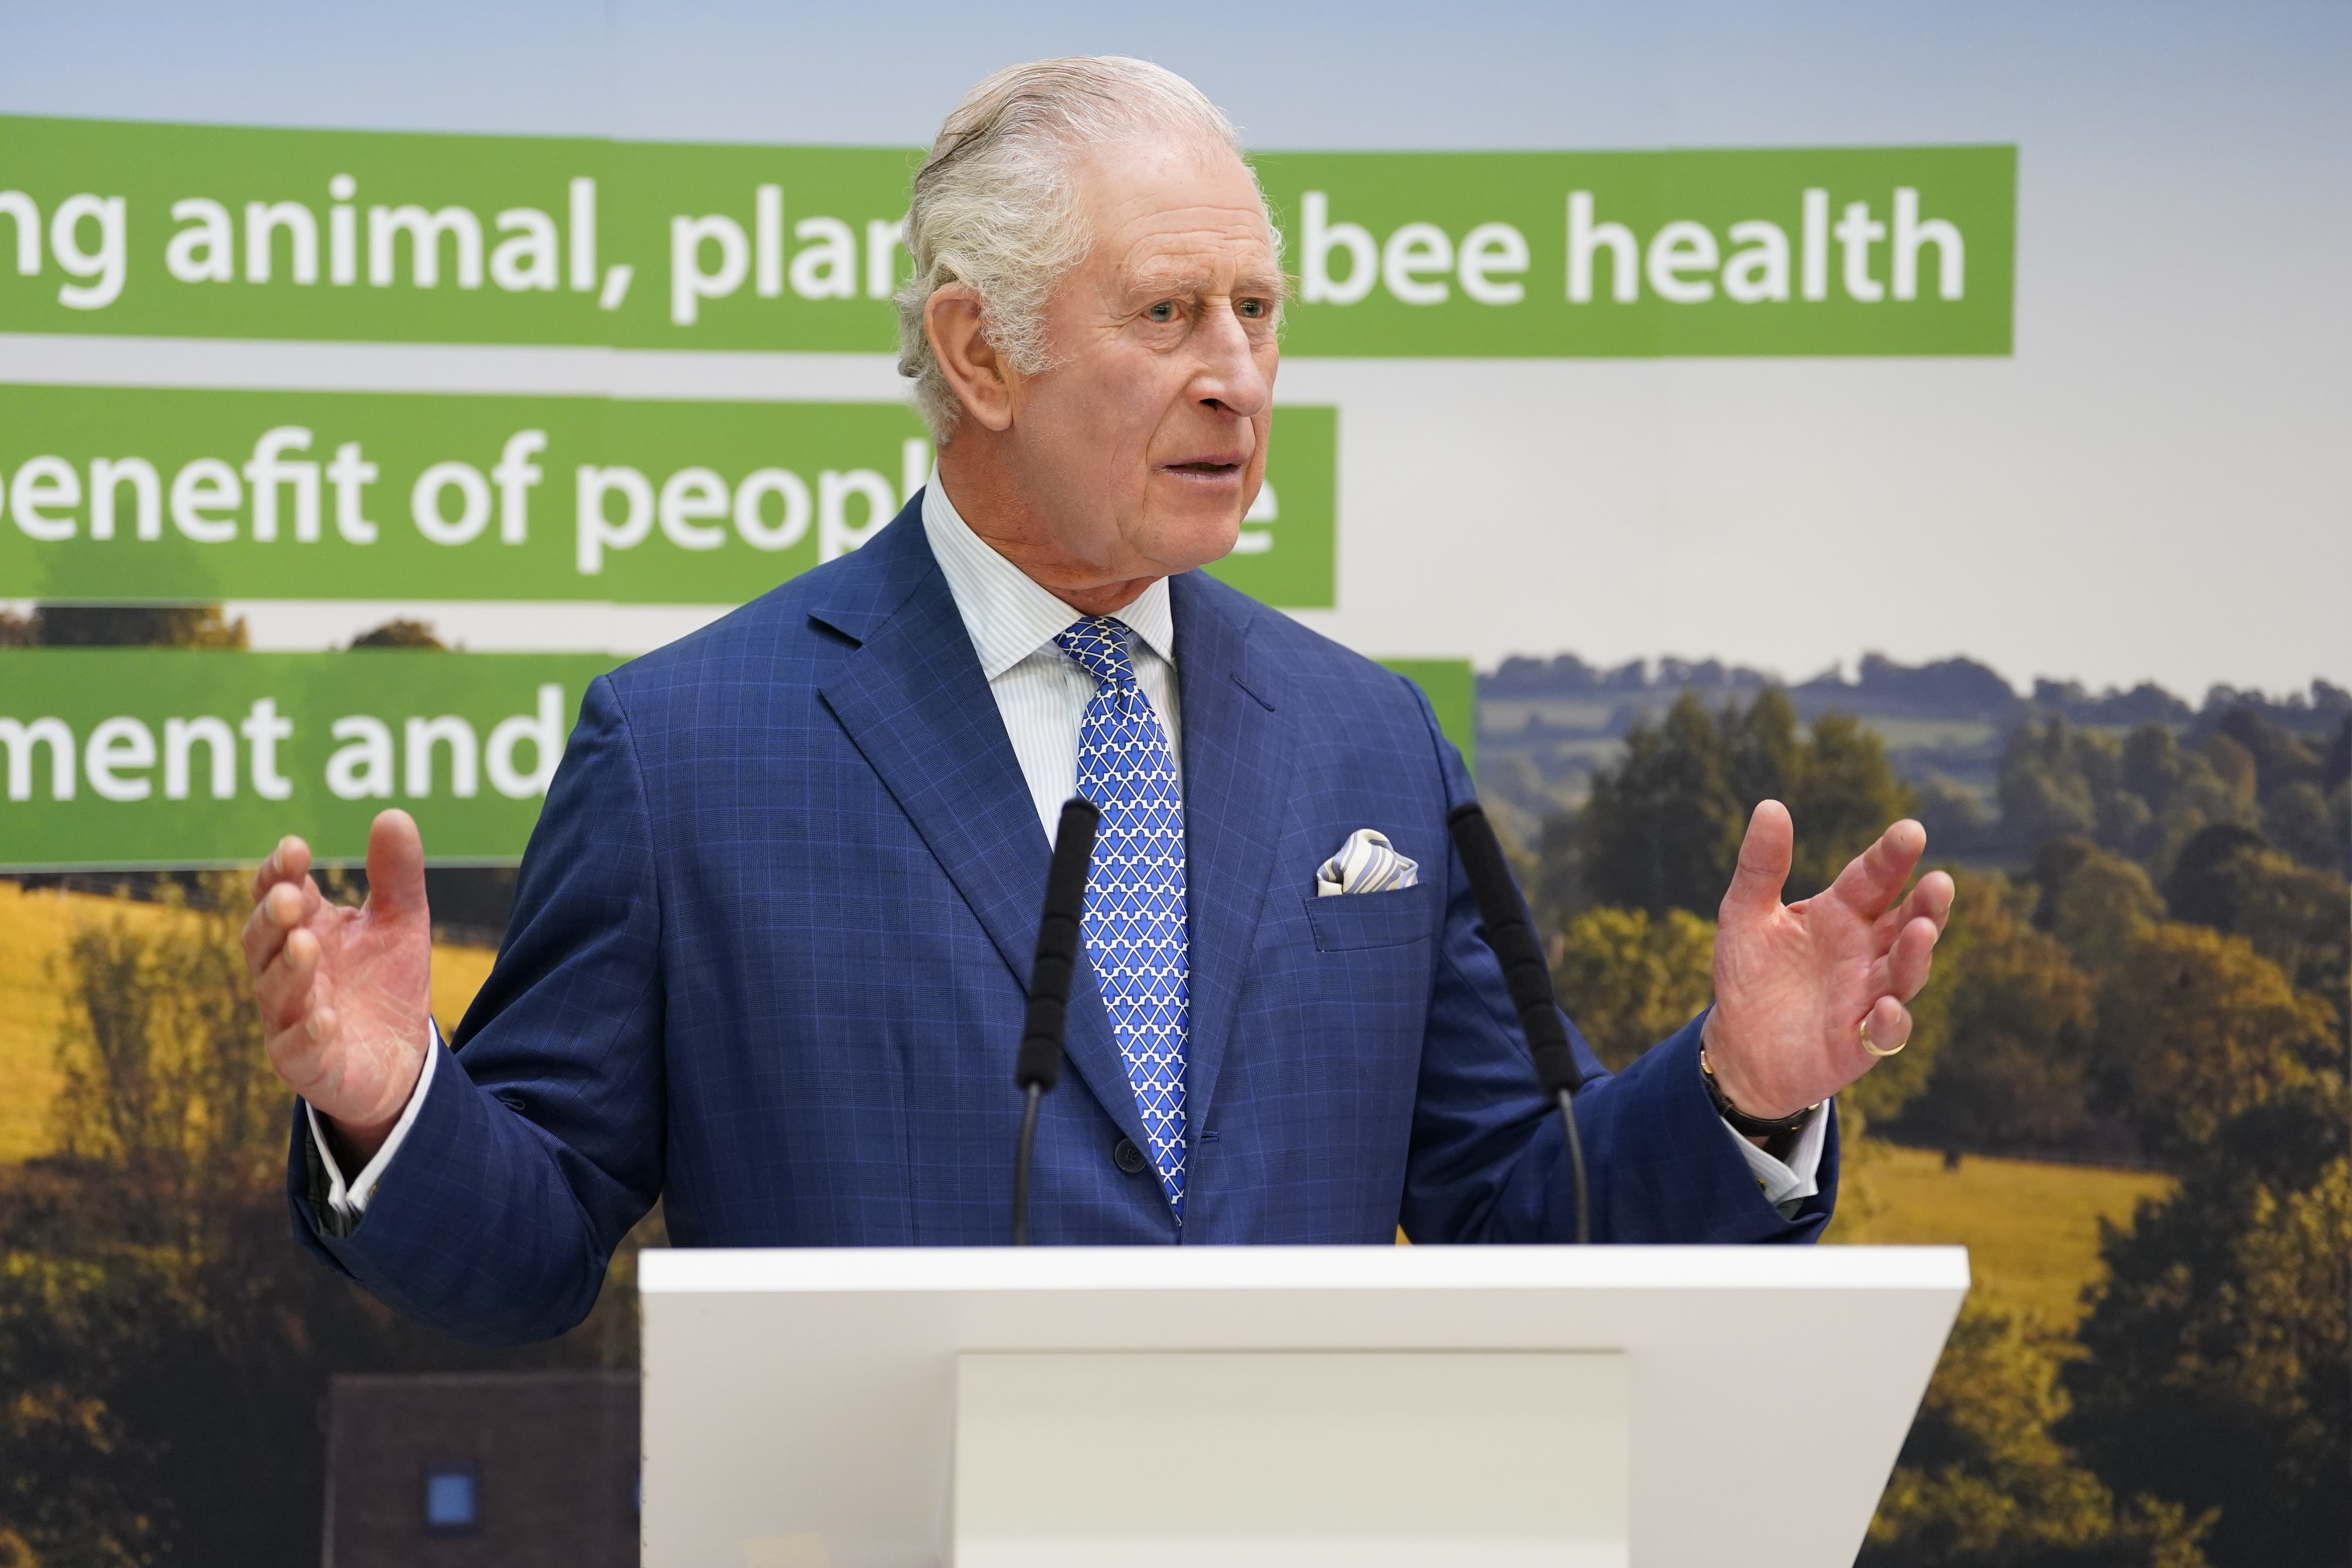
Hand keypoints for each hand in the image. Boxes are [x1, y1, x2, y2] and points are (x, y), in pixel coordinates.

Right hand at [242, 810, 434, 1165]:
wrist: (399, 1059)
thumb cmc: (385, 982)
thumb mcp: (402, 922)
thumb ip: (397, 874)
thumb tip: (393, 814)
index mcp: (304, 930)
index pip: (278, 894)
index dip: (279, 872)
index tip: (295, 848)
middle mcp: (285, 972)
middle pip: (263, 940)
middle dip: (273, 917)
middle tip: (291, 896)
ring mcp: (289, 1019)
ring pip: (275, 992)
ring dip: (287, 968)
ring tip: (306, 943)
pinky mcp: (305, 1064)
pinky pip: (299, 1049)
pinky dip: (309, 1033)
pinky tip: (324, 1019)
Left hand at [1703, 802, 1953, 1119]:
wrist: (1739, 1048)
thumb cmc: (1750, 975)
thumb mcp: (1743, 915)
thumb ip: (1760, 866)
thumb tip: (1770, 805)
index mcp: (1840, 914)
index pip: (1873, 879)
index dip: (1891, 857)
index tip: (1911, 830)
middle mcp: (1865, 952)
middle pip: (1906, 923)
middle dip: (1926, 904)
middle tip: (1940, 882)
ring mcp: (1869, 996)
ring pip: (1904, 972)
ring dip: (1917, 954)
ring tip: (1923, 930)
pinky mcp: (1861, 1042)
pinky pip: (1885, 1032)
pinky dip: (1889, 1021)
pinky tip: (1884, 1008)